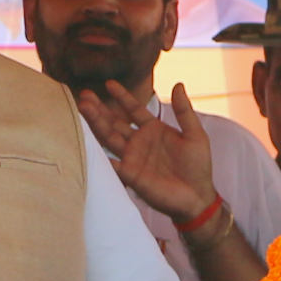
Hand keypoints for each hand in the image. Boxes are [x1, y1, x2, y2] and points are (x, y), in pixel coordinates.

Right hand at [79, 80, 219, 223]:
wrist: (197, 196)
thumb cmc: (198, 166)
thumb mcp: (195, 134)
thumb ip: (184, 111)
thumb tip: (179, 84)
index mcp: (153, 130)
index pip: (133, 109)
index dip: (122, 97)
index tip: (109, 84)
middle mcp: (139, 142)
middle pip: (114, 122)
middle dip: (100, 109)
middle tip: (85, 95)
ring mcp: (132, 158)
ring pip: (108, 137)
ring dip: (96, 123)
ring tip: (83, 108)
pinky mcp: (129, 174)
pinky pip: (110, 162)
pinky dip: (98, 154)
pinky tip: (85, 141)